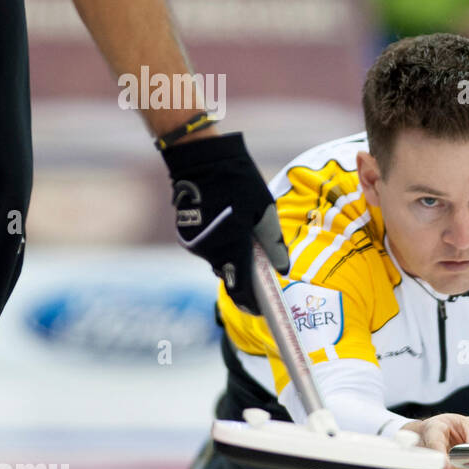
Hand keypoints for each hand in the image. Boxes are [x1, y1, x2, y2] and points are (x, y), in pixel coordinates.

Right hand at [160, 132, 289, 312]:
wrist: (200, 158)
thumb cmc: (239, 182)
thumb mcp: (265, 212)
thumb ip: (273, 244)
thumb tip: (283, 269)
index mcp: (231, 246)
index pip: (241, 287)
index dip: (252, 303)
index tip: (263, 311)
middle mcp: (208, 249)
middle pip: (231, 273)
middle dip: (246, 272)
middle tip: (263, 261)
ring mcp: (194, 242)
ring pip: (219, 258)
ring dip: (234, 254)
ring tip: (246, 230)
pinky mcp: (186, 232)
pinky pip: (209, 246)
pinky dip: (221, 241)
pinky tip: (230, 221)